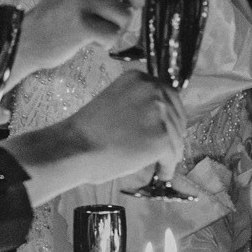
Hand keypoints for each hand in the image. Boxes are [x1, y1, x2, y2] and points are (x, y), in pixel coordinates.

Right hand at [13, 0, 148, 78]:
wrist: (27, 38)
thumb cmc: (59, 15)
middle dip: (136, 5)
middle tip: (120, 16)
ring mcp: (80, 0)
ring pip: (126, 13)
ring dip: (119, 27)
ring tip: (101, 29)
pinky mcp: (80, 24)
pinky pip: (114, 34)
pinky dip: (108, 42)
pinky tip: (94, 40)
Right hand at [68, 68, 188, 178]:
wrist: (74, 147)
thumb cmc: (87, 129)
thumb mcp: (115, 100)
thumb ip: (138, 103)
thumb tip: (158, 120)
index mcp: (140, 78)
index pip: (169, 96)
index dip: (169, 116)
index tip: (165, 130)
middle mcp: (153, 90)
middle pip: (177, 116)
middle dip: (172, 134)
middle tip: (166, 150)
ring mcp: (160, 114)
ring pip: (176, 138)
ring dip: (170, 153)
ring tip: (161, 165)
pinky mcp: (162, 139)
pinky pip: (172, 156)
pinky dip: (167, 167)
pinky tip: (161, 174)